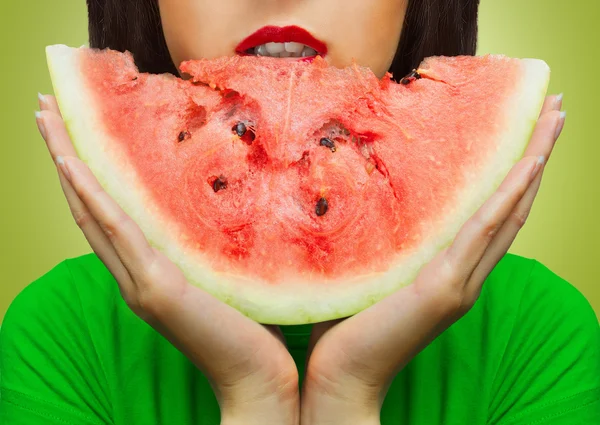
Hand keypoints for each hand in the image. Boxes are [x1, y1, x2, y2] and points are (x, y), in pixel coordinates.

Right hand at [35, 94, 298, 424]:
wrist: (256, 379)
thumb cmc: (252, 330)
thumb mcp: (227, 273)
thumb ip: (213, 244)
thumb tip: (225, 206)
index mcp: (151, 271)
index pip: (110, 213)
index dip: (88, 173)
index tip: (76, 131)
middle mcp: (135, 275)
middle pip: (89, 206)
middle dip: (65, 155)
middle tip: (45, 109)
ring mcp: (140, 283)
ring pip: (92, 212)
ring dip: (67, 163)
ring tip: (47, 119)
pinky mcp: (156, 287)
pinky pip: (116, 232)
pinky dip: (92, 196)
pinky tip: (73, 164)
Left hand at [300, 94, 565, 424]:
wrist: (342, 376)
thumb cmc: (348, 324)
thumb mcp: (370, 268)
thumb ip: (385, 239)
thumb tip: (370, 197)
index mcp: (450, 269)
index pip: (490, 211)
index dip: (513, 171)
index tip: (526, 128)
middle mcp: (466, 274)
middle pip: (511, 204)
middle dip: (536, 153)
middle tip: (556, 108)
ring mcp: (461, 282)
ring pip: (508, 211)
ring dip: (534, 163)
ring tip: (554, 118)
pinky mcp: (445, 288)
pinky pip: (483, 232)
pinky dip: (508, 196)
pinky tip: (527, 164)